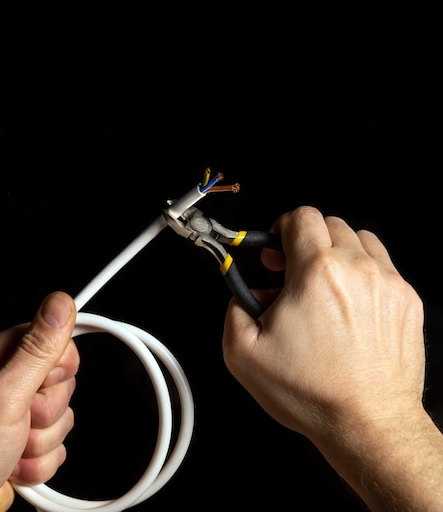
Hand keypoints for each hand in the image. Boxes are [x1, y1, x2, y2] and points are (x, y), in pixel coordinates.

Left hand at [0, 291, 78, 511]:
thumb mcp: (5, 394)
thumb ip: (38, 349)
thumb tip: (60, 302)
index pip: (48, 339)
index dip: (56, 364)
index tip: (43, 382)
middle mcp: (0, 382)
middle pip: (59, 381)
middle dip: (46, 411)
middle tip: (19, 422)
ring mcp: (10, 415)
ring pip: (60, 416)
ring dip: (42, 441)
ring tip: (10, 449)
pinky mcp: (18, 443)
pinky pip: (54, 445)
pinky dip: (38, 461)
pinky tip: (11, 466)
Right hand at [222, 206, 442, 509]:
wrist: (369, 424)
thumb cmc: (314, 391)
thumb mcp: (243, 353)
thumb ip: (234, 308)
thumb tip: (242, 295)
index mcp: (316, 272)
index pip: (302, 217)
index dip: (281, 226)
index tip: (274, 247)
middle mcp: (356, 269)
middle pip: (330, 225)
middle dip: (306, 241)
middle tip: (291, 269)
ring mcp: (387, 284)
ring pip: (360, 240)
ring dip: (337, 252)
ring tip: (324, 282)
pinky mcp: (407, 301)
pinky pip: (384, 266)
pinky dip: (363, 273)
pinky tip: (349, 302)